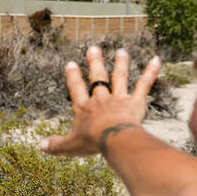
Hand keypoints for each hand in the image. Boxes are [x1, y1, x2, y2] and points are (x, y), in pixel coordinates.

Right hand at [39, 46, 160, 156]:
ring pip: (119, 77)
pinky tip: (156, 60)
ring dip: (121, 64)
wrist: (113, 138)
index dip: (73, 76)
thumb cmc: (91, 142)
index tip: (70, 64)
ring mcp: (119, 98)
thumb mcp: (69, 146)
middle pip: (97, 77)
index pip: (76, 88)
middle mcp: (100, 99)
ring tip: (121, 52)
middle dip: (95, 62)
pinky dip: (151, 72)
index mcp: (83, 108)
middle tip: (93, 48)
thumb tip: (40, 146)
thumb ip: (55, 145)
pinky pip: (144, 85)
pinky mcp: (135, 102)